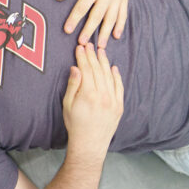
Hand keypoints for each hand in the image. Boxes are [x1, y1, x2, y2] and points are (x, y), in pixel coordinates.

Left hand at [56, 0, 127, 46]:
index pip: (82, 7)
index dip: (74, 19)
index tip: (67, 30)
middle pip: (97, 15)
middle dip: (89, 30)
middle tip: (82, 43)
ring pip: (112, 18)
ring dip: (106, 33)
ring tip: (100, 46)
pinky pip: (123, 14)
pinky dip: (120, 26)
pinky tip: (116, 36)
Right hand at [62, 44, 123, 161]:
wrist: (90, 143)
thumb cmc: (75, 124)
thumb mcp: (68, 104)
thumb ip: (73, 84)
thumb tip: (76, 67)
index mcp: (88, 94)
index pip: (86, 69)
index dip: (83, 57)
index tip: (80, 47)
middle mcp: (103, 96)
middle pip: (98, 70)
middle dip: (93, 56)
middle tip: (90, 45)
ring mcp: (113, 101)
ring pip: (109, 76)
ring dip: (104, 62)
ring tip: (100, 52)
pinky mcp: (119, 106)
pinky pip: (119, 87)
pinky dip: (117, 76)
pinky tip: (113, 67)